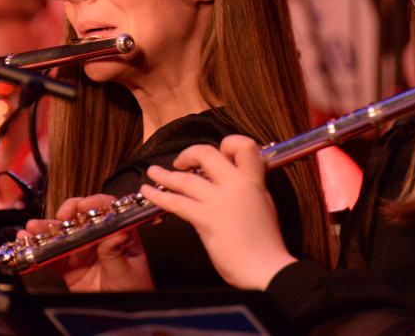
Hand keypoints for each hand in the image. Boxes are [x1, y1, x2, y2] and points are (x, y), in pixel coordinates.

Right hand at [23, 194, 153, 292]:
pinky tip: (27, 244)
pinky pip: (52, 257)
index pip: (107, 209)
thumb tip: (116, 231)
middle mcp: (98, 238)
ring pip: (61, 235)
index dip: (94, 203)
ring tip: (31, 228)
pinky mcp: (68, 268)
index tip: (83, 207)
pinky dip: (38, 251)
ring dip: (45, 230)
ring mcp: (81, 252)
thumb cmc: (133, 290)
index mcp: (118, 233)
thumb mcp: (126, 271)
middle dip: (65, 213)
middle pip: (79, 218)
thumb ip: (115, 252)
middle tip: (59, 217)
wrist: (120, 316)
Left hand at [140, 134, 295, 289]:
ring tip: (153, 172)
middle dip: (188, 153)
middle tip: (181, 161)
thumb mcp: (264, 205)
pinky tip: (148, 192)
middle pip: (207, 153)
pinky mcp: (206, 218)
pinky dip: (158, 195)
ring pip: (186, 178)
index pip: (244, 145)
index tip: (219, 153)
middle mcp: (236, 185)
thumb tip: (235, 180)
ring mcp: (220, 200)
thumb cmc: (266, 244)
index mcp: (254, 181)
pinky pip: (176, 202)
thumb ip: (250, 189)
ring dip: (165, 174)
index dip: (228, 144)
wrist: (266, 269)